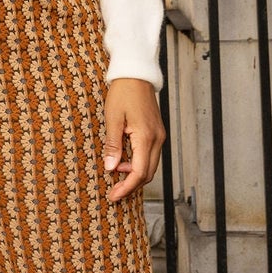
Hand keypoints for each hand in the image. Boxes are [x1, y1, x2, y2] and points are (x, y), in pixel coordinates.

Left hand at [102, 78, 164, 202]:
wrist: (136, 76)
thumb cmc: (122, 93)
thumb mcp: (112, 118)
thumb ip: (113, 144)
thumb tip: (112, 168)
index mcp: (146, 138)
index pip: (140, 172)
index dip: (127, 187)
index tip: (114, 196)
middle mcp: (157, 140)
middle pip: (148, 173)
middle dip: (131, 185)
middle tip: (114, 191)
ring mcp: (159, 137)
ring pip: (150, 165)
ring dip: (134, 174)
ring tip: (115, 174)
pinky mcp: (156, 133)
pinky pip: (150, 155)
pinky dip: (138, 163)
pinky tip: (124, 161)